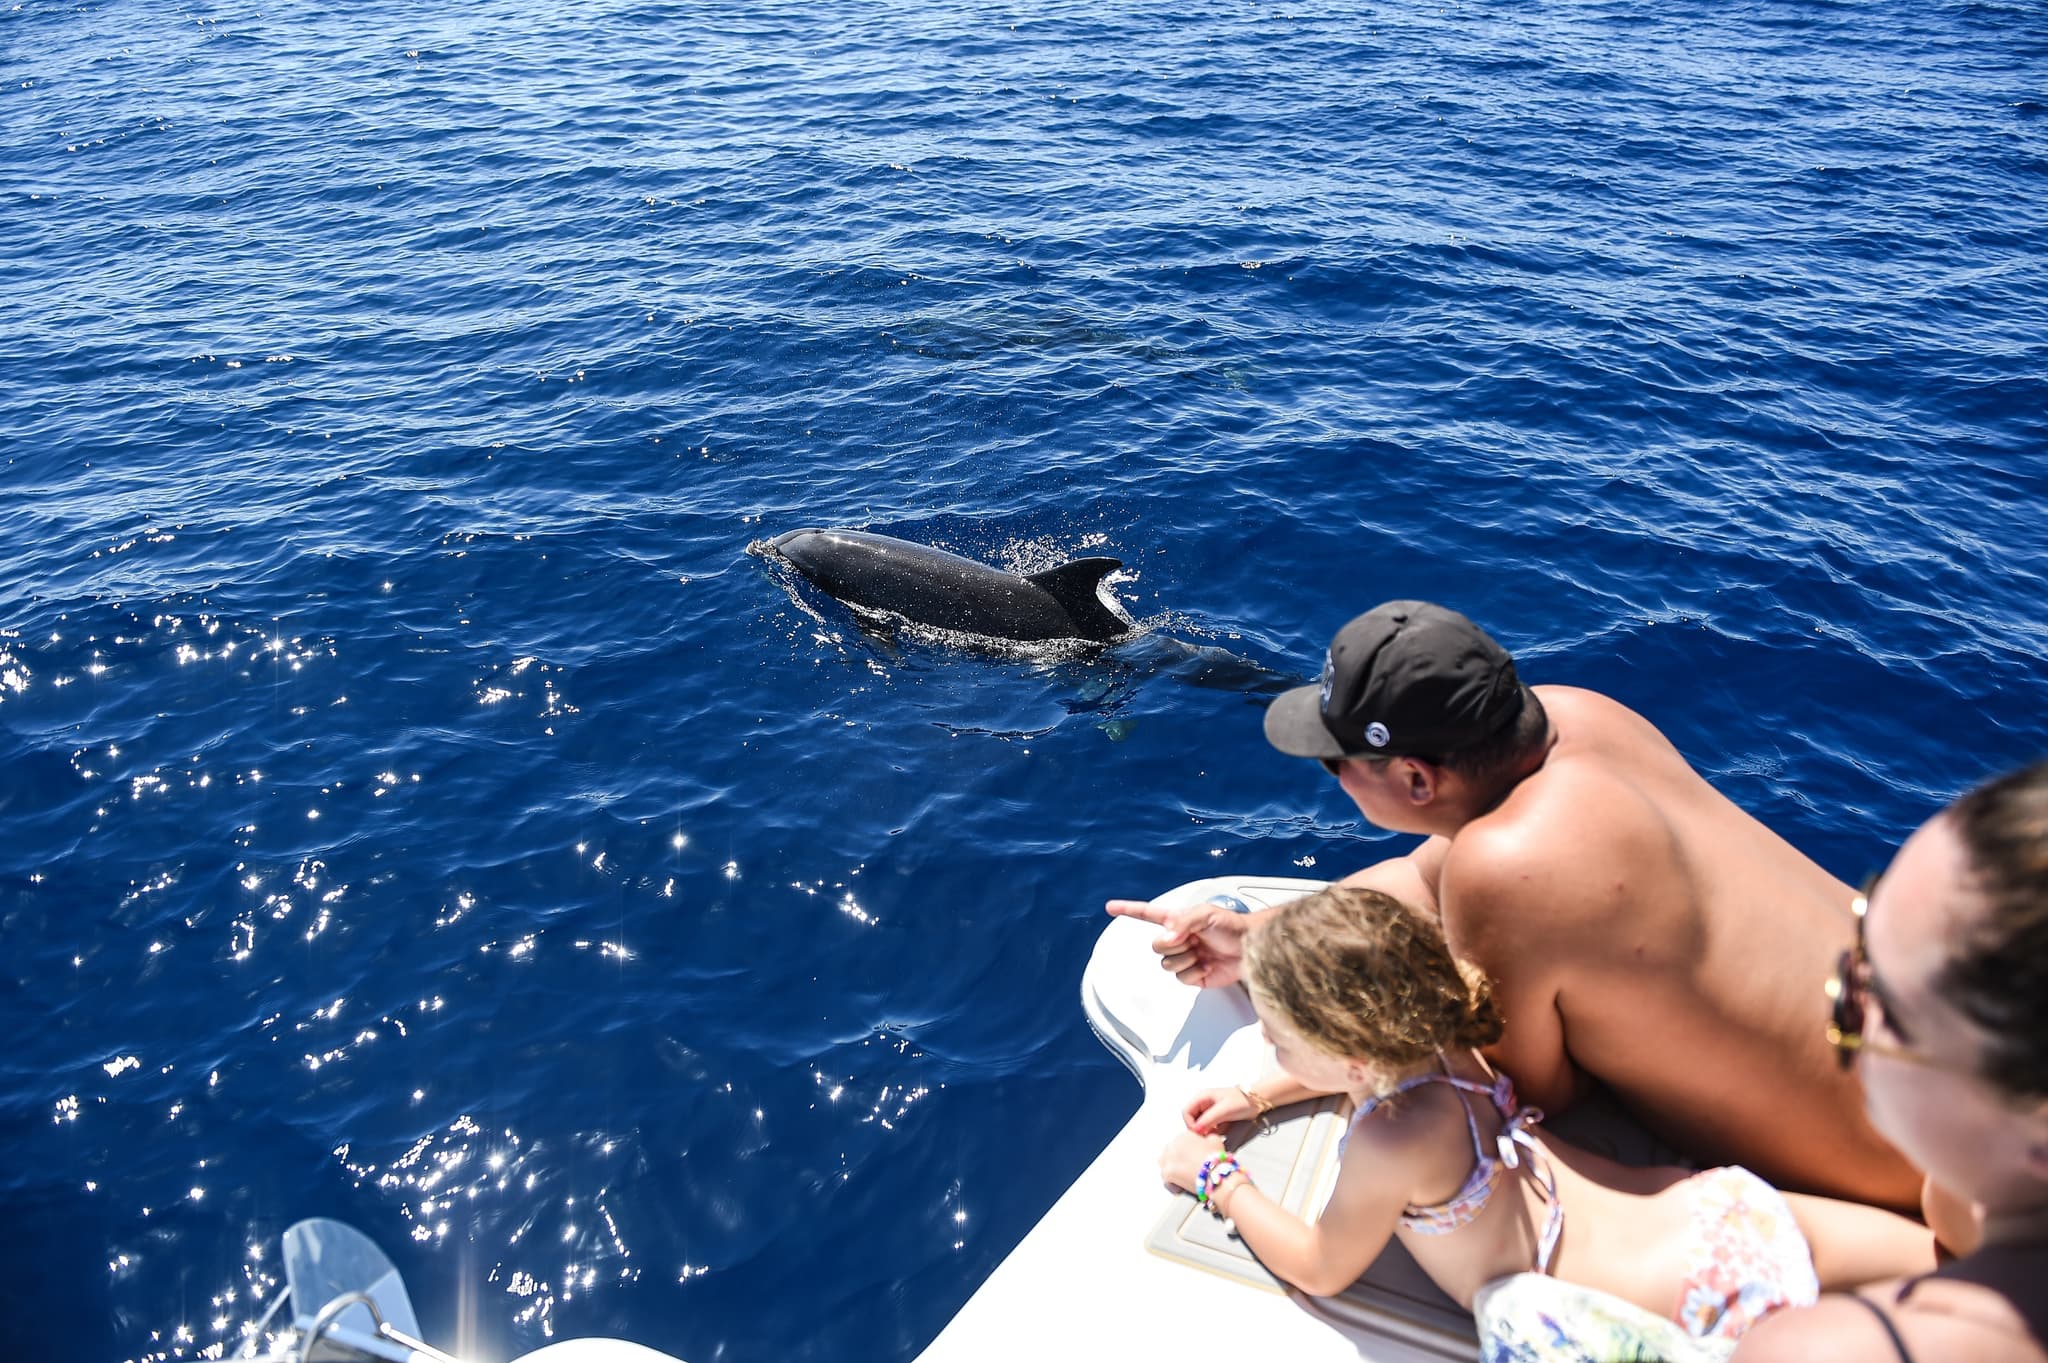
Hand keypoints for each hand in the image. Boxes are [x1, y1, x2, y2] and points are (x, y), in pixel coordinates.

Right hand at [1105, 896, 1251, 987]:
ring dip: (1186, 959)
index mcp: (1178, 921)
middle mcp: (1178, 940)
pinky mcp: (1194, 977)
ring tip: (1204, 953)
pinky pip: (1182, 979)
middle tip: (1195, 940)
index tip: (1110, 907)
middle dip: (1174, 944)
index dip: (1128, 910)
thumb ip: (1183, 923)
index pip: (1148, 914)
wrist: (1253, 949)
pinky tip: (1208, 966)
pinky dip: (1195, 973)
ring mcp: (1185, 959)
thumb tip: (1165, 939)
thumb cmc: (1234, 927)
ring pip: (1167, 965)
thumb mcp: (1207, 915)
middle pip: (1156, 947)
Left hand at [1160, 1127, 1224, 1193]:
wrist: (1214, 1174)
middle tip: (1189, 1168)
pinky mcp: (1166, 1174)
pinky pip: (1166, 1180)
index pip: (1181, 1142)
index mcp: (1183, 1136)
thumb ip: (1208, 1137)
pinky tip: (1181, 1187)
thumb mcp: (1216, 1140)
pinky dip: (1172, 1184)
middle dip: (1179, 1160)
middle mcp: (1172, 1145)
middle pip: (1172, 1153)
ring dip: (1173, 1170)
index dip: (1188, 1151)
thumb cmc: (1216, 1158)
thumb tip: (1207, 1140)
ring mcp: (1168, 1160)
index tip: (1193, 1157)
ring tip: (1184, 1177)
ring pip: (1166, 1165)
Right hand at [1183, 1086, 1254, 1134]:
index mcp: (1202, 1097)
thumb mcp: (1224, 1110)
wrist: (1257, 1102)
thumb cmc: (1241, 1101)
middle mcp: (1203, 1103)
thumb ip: (1208, 1119)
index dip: (1191, 1124)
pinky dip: (1214, 1131)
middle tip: (1210, 1135)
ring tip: (1219, 1131)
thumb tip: (1196, 1130)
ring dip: (1207, 1131)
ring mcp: (1209, 1111)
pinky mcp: (1216, 1117)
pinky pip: (1209, 1127)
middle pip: (1192, 1120)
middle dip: (1200, 1128)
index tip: (1201, 1132)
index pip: (1186, 1112)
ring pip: (1200, 1125)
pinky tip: (1223, 1130)